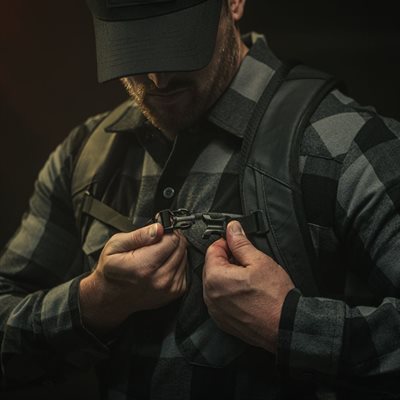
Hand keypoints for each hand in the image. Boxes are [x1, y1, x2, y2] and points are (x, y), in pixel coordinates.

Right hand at [79, 223, 186, 333]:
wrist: (111, 296)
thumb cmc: (112, 271)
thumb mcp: (115, 245)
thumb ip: (139, 235)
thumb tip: (158, 228)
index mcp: (144, 266)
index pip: (172, 240)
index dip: (167, 231)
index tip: (160, 231)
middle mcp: (159, 279)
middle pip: (181, 247)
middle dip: (172, 239)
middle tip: (159, 240)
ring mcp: (169, 288)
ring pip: (185, 257)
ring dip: (175, 251)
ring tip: (158, 253)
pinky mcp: (175, 292)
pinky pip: (185, 269)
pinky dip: (177, 263)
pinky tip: (163, 263)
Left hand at [203, 221, 294, 352]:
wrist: (285, 327)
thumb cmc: (275, 297)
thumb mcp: (259, 261)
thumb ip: (241, 243)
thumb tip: (232, 229)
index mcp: (216, 278)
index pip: (212, 249)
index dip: (227, 243)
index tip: (239, 244)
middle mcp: (210, 295)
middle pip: (212, 266)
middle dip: (227, 260)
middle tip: (247, 262)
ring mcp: (215, 310)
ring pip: (216, 283)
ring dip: (228, 276)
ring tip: (249, 279)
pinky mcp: (222, 320)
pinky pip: (220, 299)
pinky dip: (229, 293)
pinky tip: (246, 293)